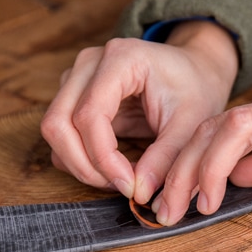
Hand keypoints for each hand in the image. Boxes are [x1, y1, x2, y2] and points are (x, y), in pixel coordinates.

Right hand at [40, 20, 237, 202]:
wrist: (194, 72)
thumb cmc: (195, 89)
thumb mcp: (191, 124)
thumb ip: (166, 158)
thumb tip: (139, 193)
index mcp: (121, 58)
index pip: (90, 115)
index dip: (104, 158)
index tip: (130, 185)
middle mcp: (90, 63)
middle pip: (59, 123)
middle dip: (86, 166)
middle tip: (123, 187)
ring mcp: (77, 78)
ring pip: (55, 132)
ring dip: (82, 165)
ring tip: (122, 178)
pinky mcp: (75, 97)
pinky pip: (63, 136)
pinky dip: (82, 159)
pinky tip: (115, 168)